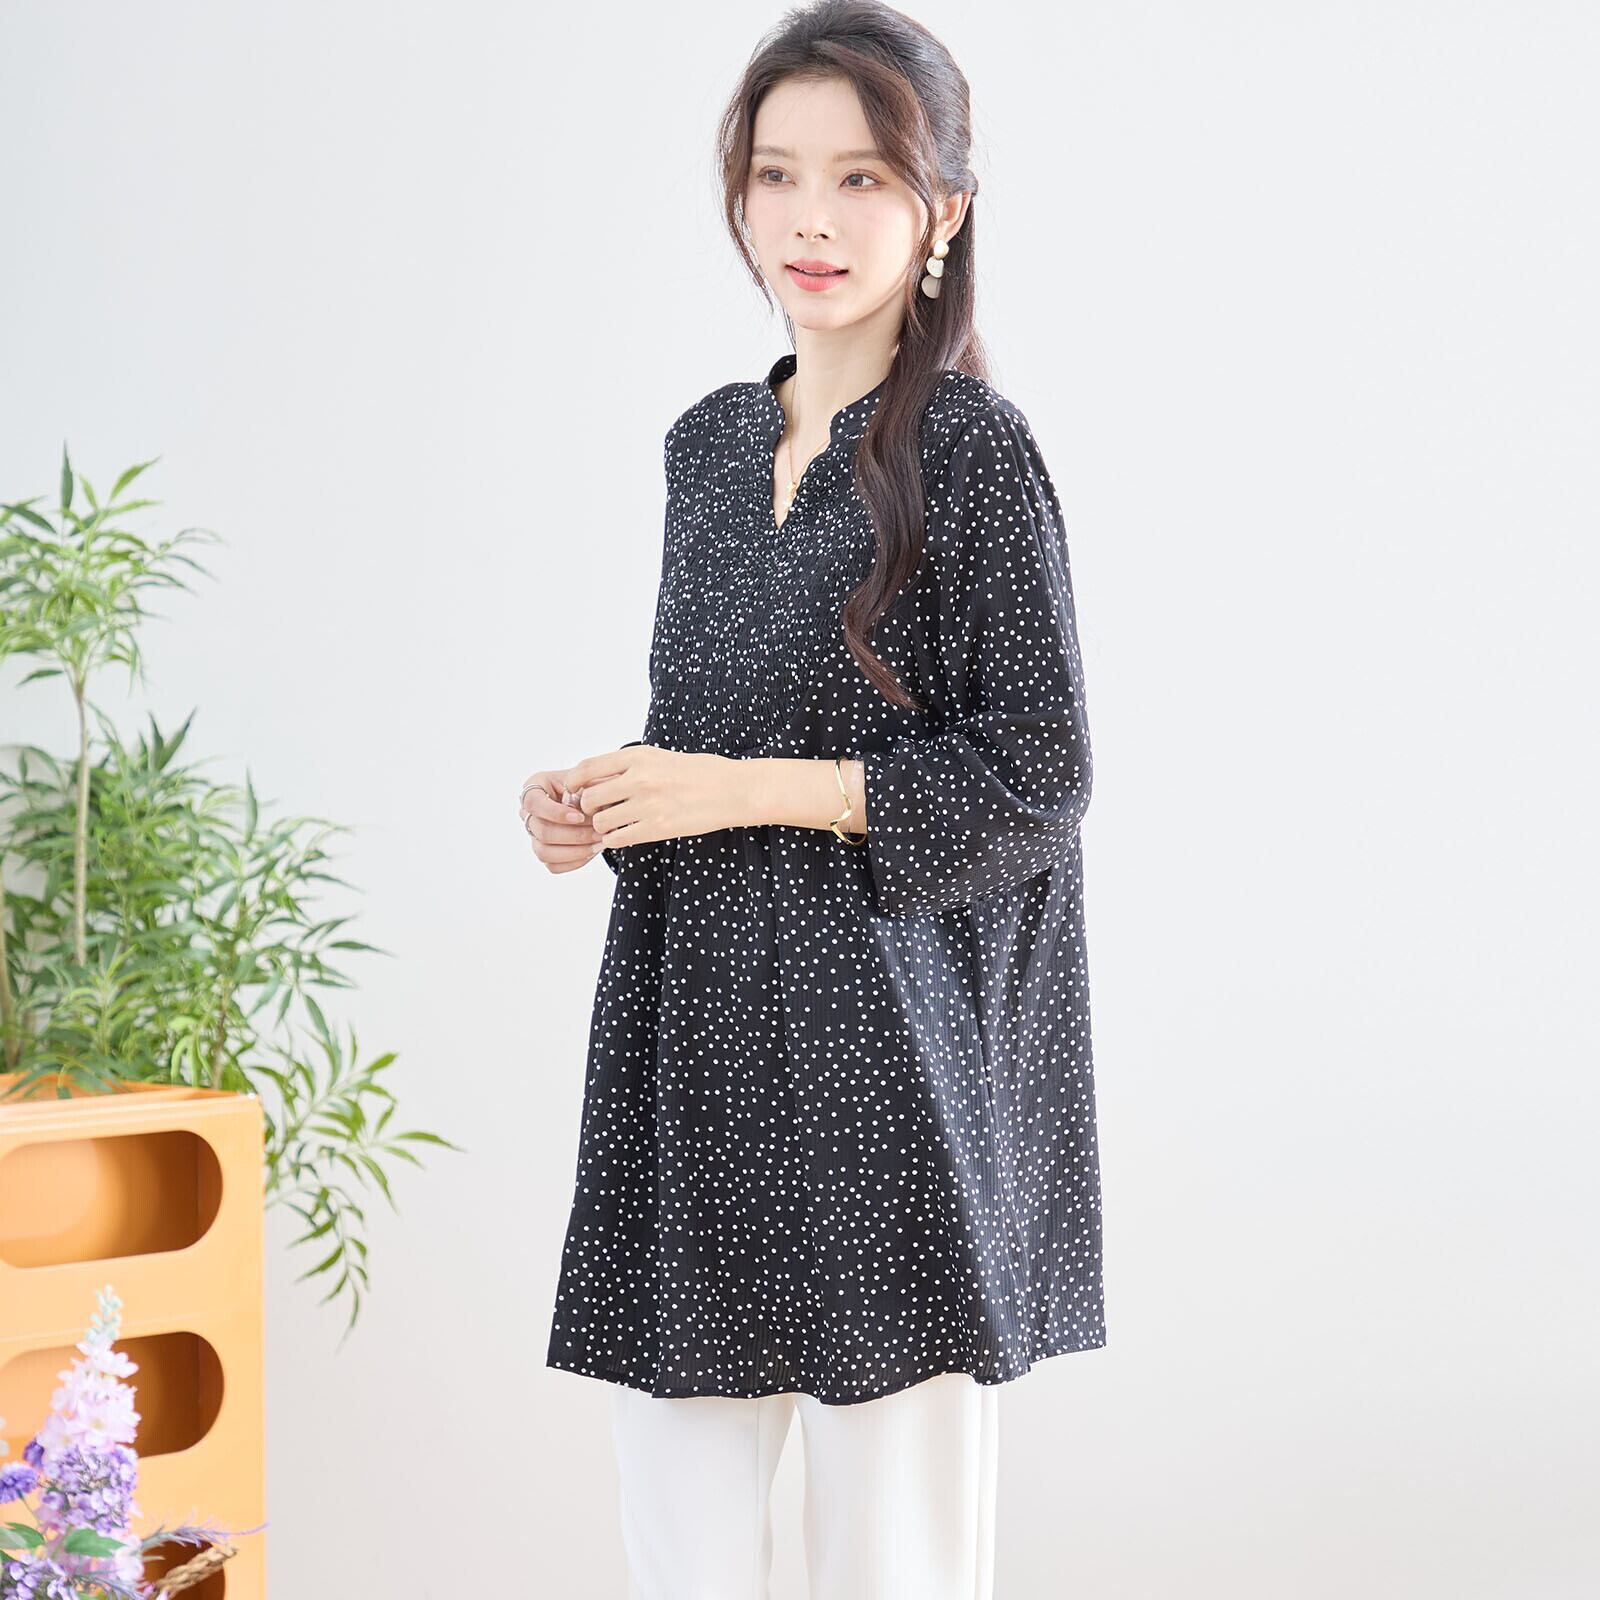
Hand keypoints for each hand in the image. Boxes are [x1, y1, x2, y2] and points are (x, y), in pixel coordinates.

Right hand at [518, 769, 605, 873]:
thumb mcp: (590, 778)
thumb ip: (588, 787)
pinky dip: (575, 861)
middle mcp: (530, 812)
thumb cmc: (591, 784)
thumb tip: (591, 804)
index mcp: (535, 787)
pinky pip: (553, 865)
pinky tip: (592, 850)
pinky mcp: (545, 852)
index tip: (579, 816)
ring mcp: (535, 834)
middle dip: (574, 834)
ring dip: (575, 851)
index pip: (534, 803)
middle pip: (542, 831)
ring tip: (598, 843)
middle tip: (598, 832)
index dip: (556, 813)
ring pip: (544, 852)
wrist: (596, 798)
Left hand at [557, 743, 749, 854]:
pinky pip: (617, 839)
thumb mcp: (660, 757)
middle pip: (589, 798)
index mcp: (638, 756)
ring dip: (602, 827)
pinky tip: (625, 835)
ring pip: (601, 822)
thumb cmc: (700, 772)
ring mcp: (647, 804)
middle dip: (588, 809)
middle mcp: (639, 779)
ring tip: (614, 825)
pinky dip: (615, 840)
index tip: (575, 791)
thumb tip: (597, 779)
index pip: (587, 768)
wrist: (733, 790)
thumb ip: (629, 766)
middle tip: (598, 812)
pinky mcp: (657, 828)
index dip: (574, 783)